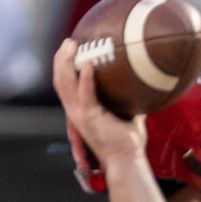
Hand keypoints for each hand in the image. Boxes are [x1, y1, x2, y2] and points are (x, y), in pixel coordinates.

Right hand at [53, 38, 146, 176]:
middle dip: (61, 57)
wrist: (126, 160)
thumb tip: (140, 82)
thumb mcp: (125, 112)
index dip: (62, 64)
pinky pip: (85, 94)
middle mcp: (75, 110)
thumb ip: (126, 97)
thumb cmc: (126, 141)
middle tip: (70, 41)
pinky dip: (85, 79)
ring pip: (65, 83)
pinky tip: (88, 65)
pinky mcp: (89, 117)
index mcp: (79, 109)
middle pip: (60, 78)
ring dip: (68, 62)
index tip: (70, 48)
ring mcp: (79, 114)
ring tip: (74, 46)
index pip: (64, 82)